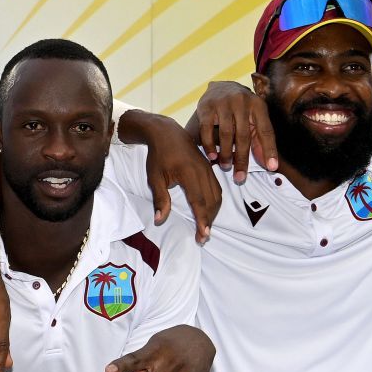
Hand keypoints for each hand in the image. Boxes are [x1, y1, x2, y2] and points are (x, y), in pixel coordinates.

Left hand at [118, 111, 220, 242]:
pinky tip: (208, 213)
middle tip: (202, 238)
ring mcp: (208, 170)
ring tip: (205, 229)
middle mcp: (202, 172)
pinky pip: (217, 189)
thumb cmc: (158, 156)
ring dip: (213, 214)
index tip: (203, 235)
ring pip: (217, 196)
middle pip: (211, 202)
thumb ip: (160, 199)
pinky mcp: (209, 169)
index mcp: (189, 174)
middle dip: (208, 222)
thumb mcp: (154, 178)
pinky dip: (214, 203)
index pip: (199, 202)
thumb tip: (160, 220)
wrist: (167, 134)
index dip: (202, 220)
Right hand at [193, 80, 276, 182]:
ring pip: (226, 133)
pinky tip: (212, 157)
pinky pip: (207, 130)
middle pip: (244, 135)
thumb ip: (260, 141)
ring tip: (225, 167)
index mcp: (258, 105)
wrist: (220, 87)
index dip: (269, 150)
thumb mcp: (254, 120)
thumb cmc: (241, 110)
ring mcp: (224, 103)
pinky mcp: (207, 107)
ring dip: (226, 153)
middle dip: (242, 159)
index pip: (266, 130)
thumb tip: (270, 166)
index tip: (271, 168)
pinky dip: (210, 145)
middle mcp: (243, 102)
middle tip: (240, 177)